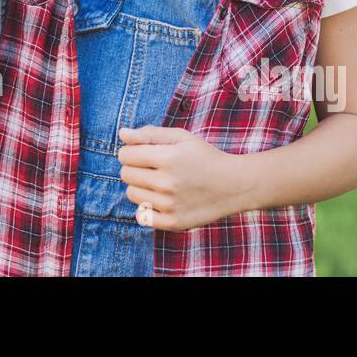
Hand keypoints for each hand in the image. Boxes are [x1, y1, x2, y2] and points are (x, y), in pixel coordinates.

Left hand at [117, 125, 256, 230]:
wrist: (234, 185)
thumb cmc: (204, 157)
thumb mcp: (181, 137)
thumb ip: (150, 134)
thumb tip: (122, 133)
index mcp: (167, 157)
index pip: (125, 154)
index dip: (130, 151)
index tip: (143, 152)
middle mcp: (167, 182)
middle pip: (125, 174)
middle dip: (134, 167)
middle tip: (153, 167)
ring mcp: (170, 205)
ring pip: (131, 193)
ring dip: (140, 186)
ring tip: (158, 182)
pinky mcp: (173, 222)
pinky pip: (141, 215)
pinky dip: (146, 207)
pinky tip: (160, 200)